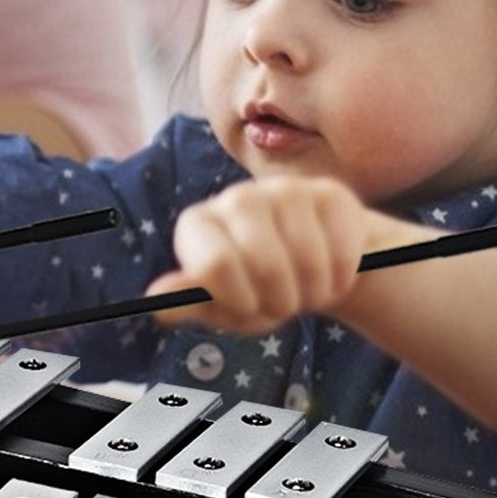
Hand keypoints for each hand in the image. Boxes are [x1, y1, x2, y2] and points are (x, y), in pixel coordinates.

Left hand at [146, 175, 370, 335]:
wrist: (314, 270)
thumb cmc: (258, 290)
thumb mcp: (223, 306)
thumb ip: (190, 302)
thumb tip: (155, 302)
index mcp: (198, 224)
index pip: (216, 265)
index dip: (240, 301)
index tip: (248, 307)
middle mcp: (236, 198)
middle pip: (265, 264)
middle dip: (281, 301)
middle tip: (284, 304)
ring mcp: (283, 190)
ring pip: (307, 259)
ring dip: (314, 292)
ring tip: (306, 290)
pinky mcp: (329, 194)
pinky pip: (341, 248)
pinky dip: (341, 277)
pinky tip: (333, 273)